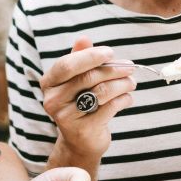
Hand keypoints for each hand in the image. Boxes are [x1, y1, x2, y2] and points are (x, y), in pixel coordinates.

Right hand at [39, 37, 136, 159]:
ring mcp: (67, 117)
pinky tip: (127, 97)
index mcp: (49, 82)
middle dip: (113, 69)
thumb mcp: (76, 80)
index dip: (90, 56)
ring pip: (101, 92)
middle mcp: (53, 100)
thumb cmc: (80, 103)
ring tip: (131, 82)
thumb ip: (79, 58)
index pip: (68, 64)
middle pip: (88, 77)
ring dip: (122, 83)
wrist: (79, 141)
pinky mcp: (84, 130)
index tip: (110, 52)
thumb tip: (83, 38)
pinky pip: (110, 107)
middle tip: (130, 67)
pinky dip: (123, 99)